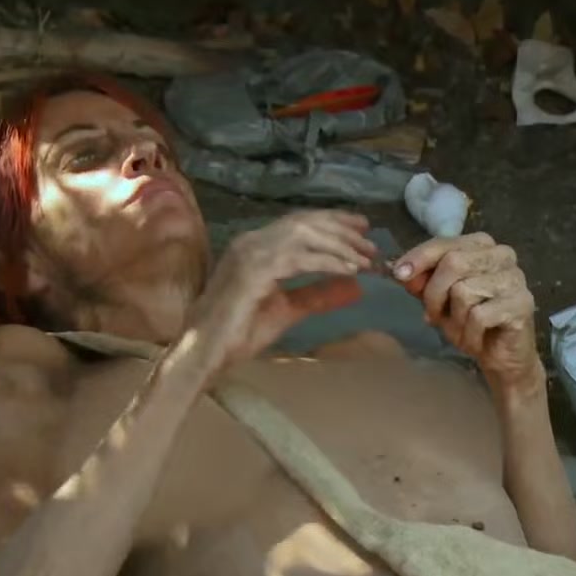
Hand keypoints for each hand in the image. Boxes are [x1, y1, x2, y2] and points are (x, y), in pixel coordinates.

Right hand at [187, 210, 376, 369]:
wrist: (205, 353)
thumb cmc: (239, 334)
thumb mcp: (287, 310)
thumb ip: (317, 296)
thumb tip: (353, 287)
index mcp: (255, 247)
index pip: (298, 223)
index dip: (332, 221)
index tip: (361, 228)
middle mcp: (251, 242)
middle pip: (304, 223)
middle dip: (341, 229)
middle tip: (370, 242)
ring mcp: (250, 253)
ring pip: (304, 235)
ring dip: (339, 244)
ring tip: (365, 258)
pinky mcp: (254, 270)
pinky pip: (299, 258)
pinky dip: (327, 262)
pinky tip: (348, 270)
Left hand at [392, 233, 543, 390]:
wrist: (502, 357)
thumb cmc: (471, 323)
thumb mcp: (438, 299)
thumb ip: (421, 282)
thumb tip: (399, 271)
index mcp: (482, 245)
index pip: (444, 243)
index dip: (418, 258)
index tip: (398, 274)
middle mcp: (502, 255)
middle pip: (453, 263)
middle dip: (434, 294)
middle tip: (432, 316)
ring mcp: (515, 278)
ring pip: (464, 291)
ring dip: (454, 320)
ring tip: (461, 331)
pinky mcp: (522, 304)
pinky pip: (479, 316)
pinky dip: (470, 334)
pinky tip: (476, 341)